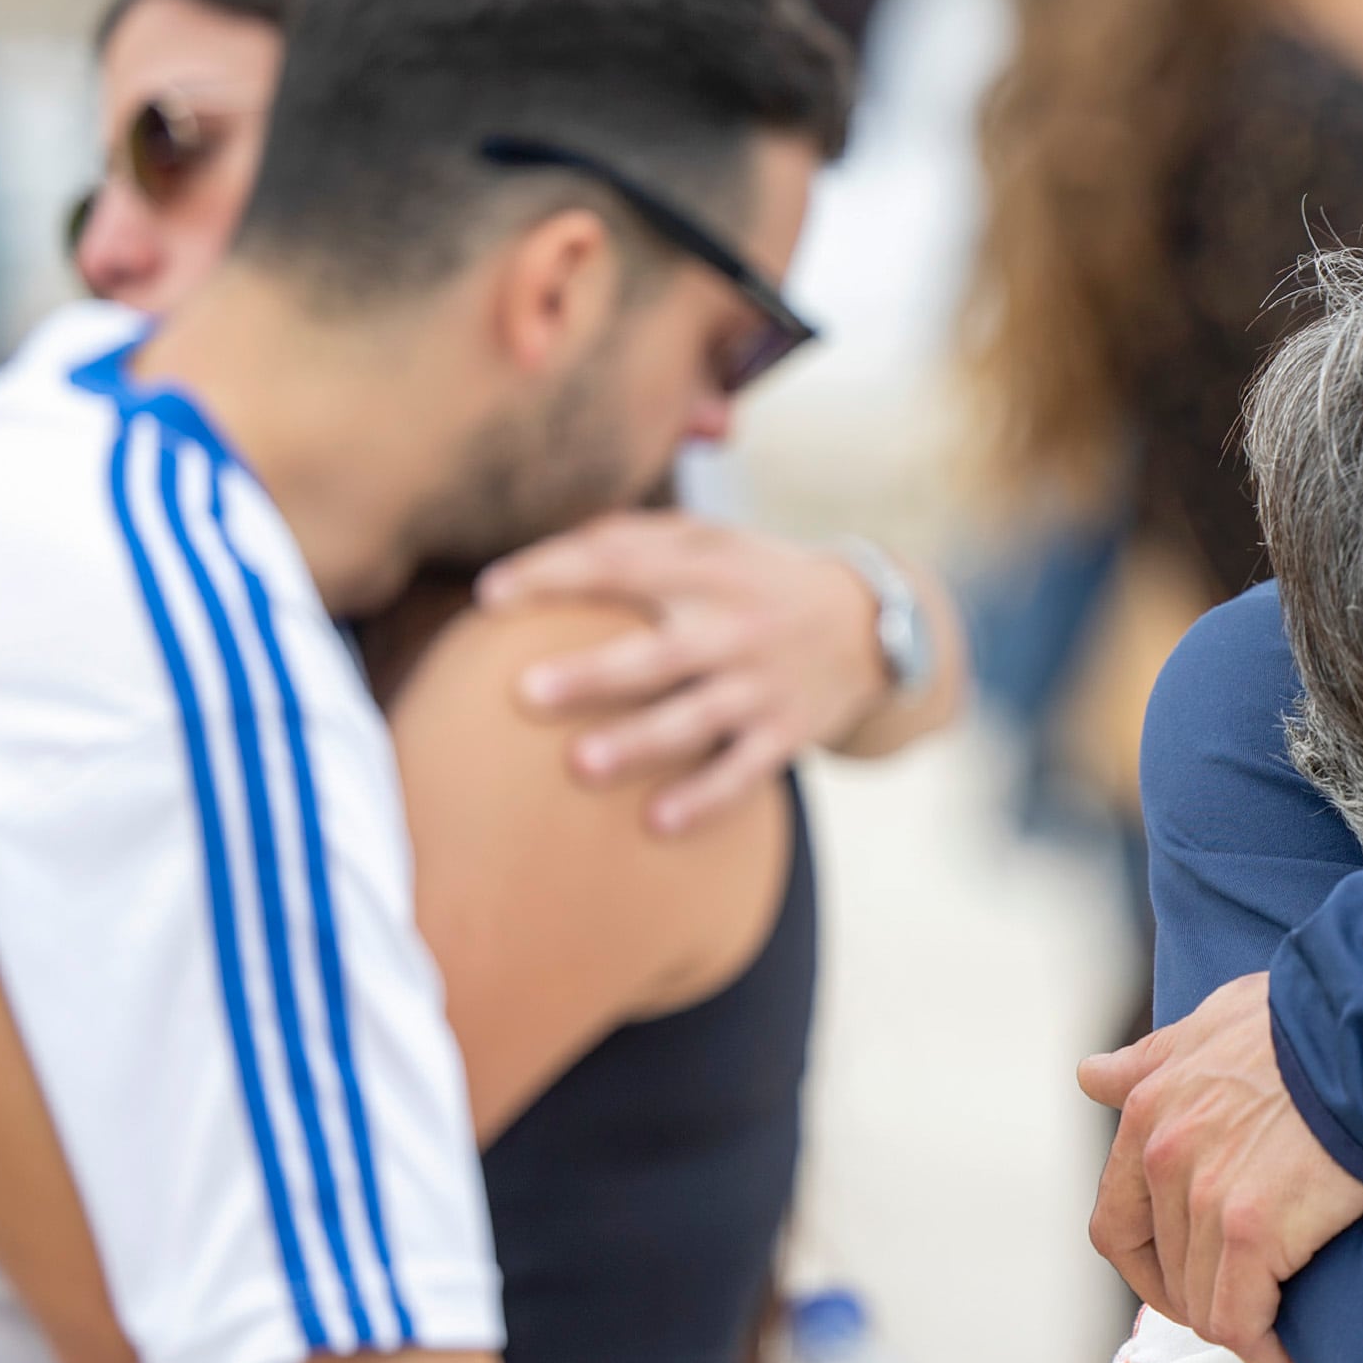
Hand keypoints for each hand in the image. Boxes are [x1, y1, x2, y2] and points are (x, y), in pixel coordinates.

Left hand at [476, 514, 915, 833]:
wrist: (872, 623)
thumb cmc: (760, 580)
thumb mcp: (715, 541)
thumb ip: (639, 539)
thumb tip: (547, 548)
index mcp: (710, 568)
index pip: (624, 564)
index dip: (556, 574)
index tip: (489, 597)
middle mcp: (737, 626)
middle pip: (659, 652)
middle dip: (594, 672)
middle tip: (526, 692)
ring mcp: (763, 684)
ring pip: (696, 718)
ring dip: (639, 743)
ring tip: (580, 766)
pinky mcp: (788, 733)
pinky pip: (743, 773)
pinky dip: (704, 799)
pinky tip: (656, 823)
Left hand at [1080, 973, 1362, 1362]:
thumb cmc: (1310, 1022)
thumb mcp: (1215, 1022)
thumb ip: (1154, 1059)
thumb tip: (1092, 1076)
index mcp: (1149, 1110)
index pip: (1117, 1220)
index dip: (1147, 1265)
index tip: (1184, 1277)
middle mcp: (1164, 1155)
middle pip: (1162, 1270)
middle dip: (1200, 1298)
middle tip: (1247, 1309)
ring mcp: (1204, 1195)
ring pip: (1202, 1302)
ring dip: (1238, 1327)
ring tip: (1278, 1333)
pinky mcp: (1253, 1230)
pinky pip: (1240, 1320)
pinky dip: (1264, 1348)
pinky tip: (1290, 1353)